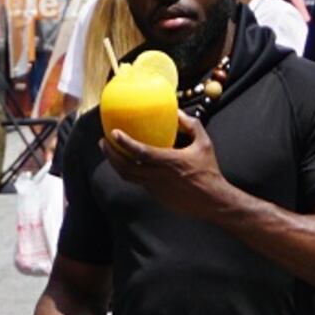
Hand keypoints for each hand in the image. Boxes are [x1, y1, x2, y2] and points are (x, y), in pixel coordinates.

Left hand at [103, 111, 227, 216]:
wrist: (212, 201)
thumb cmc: (209, 171)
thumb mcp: (204, 144)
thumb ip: (191, 125)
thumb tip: (178, 113)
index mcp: (169, 162)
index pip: (141, 152)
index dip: (125, 143)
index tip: (113, 133)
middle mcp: (158, 176)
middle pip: (125, 167)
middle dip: (110, 154)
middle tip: (103, 142)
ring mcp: (154, 188)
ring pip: (128, 177)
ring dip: (115, 164)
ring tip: (110, 152)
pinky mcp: (155, 196)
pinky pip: (138, 182)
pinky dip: (129, 172)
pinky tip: (129, 163)